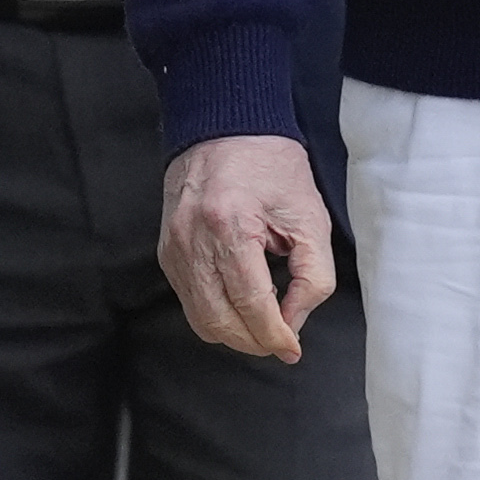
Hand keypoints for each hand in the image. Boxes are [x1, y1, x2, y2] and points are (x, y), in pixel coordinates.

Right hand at [160, 133, 335, 360]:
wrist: (225, 129)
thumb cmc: (270, 167)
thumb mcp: (310, 218)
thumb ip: (312, 277)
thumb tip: (293, 324)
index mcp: (229, 225)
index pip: (250, 303)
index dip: (274, 336)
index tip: (292, 349)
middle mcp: (192, 239)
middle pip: (219, 321)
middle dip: (253, 342)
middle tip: (280, 341)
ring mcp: (173, 247)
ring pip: (200, 319)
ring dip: (234, 333)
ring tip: (263, 322)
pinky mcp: (167, 252)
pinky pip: (190, 301)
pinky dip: (216, 313)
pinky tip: (240, 302)